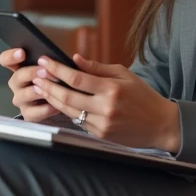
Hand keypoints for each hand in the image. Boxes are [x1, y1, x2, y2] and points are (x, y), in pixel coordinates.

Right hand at [1, 48, 56, 123]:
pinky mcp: (27, 114)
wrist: (62, 102)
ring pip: (24, 95)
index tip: (22, 53)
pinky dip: (45, 109)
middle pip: (17, 77)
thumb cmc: (57, 80)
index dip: (11, 56)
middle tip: (45, 72)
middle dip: (31, 73)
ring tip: (51, 89)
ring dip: (38, 91)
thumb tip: (75, 58)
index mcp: (20, 68)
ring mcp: (20, 99)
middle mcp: (17, 84)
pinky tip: (56, 105)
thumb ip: (61, 63)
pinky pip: (34, 112)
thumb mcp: (58, 68)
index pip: (5, 60)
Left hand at [33, 54, 181, 152]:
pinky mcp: (100, 136)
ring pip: (68, 111)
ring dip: (52, 99)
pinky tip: (57, 102)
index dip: (57, 69)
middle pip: (67, 96)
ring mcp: (102, 124)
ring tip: (41, 88)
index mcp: (112, 89)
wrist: (161, 125)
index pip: (76, 78)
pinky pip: (78, 122)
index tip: (44, 61)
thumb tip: (75, 59)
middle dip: (48, 85)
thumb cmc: (143, 96)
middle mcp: (106, 107)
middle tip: (35, 75)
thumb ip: (97, 68)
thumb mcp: (124, 75)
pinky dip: (66, 111)